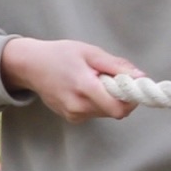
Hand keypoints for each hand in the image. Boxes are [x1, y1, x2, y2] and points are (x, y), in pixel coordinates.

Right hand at [0, 37, 141, 121]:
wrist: (29, 65)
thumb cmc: (59, 54)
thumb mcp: (89, 52)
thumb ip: (116, 66)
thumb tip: (141, 77)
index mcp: (84, 87)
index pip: (119, 108)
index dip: (131, 99)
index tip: (131, 86)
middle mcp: (78, 106)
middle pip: (115, 111)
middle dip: (120, 96)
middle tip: (111, 78)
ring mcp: (73, 114)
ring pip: (106, 113)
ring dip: (108, 99)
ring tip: (94, 81)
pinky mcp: (71, 118)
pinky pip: (94, 113)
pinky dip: (97, 102)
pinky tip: (84, 88)